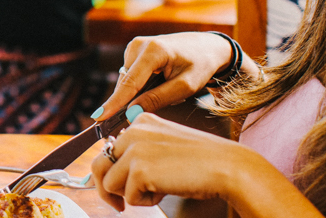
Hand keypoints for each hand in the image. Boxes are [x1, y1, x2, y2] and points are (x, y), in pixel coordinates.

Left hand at [90, 113, 247, 209]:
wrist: (227, 167)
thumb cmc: (201, 163)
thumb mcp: (164, 148)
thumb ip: (138, 153)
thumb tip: (105, 175)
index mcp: (140, 121)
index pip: (108, 149)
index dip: (111, 172)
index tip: (118, 187)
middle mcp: (133, 130)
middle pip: (98, 165)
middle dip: (106, 189)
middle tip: (119, 204)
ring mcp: (134, 148)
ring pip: (108, 183)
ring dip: (129, 195)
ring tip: (155, 192)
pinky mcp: (138, 169)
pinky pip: (127, 197)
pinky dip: (145, 202)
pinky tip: (165, 192)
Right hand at [93, 32, 233, 119]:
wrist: (207, 46)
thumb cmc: (200, 65)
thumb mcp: (185, 86)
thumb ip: (158, 99)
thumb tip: (131, 112)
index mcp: (153, 51)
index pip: (130, 83)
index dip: (114, 102)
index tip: (98, 117)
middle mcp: (139, 45)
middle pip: (125, 83)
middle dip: (128, 101)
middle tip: (139, 116)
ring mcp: (134, 46)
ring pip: (127, 80)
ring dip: (137, 93)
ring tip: (163, 91)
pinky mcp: (134, 50)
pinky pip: (130, 76)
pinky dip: (139, 86)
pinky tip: (157, 85)